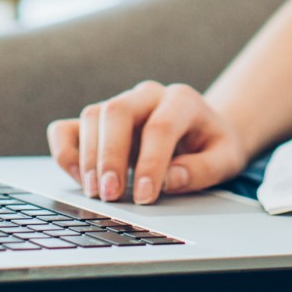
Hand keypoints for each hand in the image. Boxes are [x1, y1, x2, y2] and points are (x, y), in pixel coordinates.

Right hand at [46, 79, 251, 206]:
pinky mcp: (98, 121)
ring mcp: (120, 103)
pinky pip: (68, 127)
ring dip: (89, 158)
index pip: (159, 127)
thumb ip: (202, 169)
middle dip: (110, 156)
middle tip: (111, 196)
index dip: (151, 162)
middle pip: (117, 112)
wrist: (202, 129)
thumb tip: (169, 180)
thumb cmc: (212, 145)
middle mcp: (147, 95)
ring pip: (92, 116)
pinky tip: (78, 177)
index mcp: (181, 100)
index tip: (146, 196)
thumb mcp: (225, 158)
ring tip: (96, 194)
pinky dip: (66, 151)